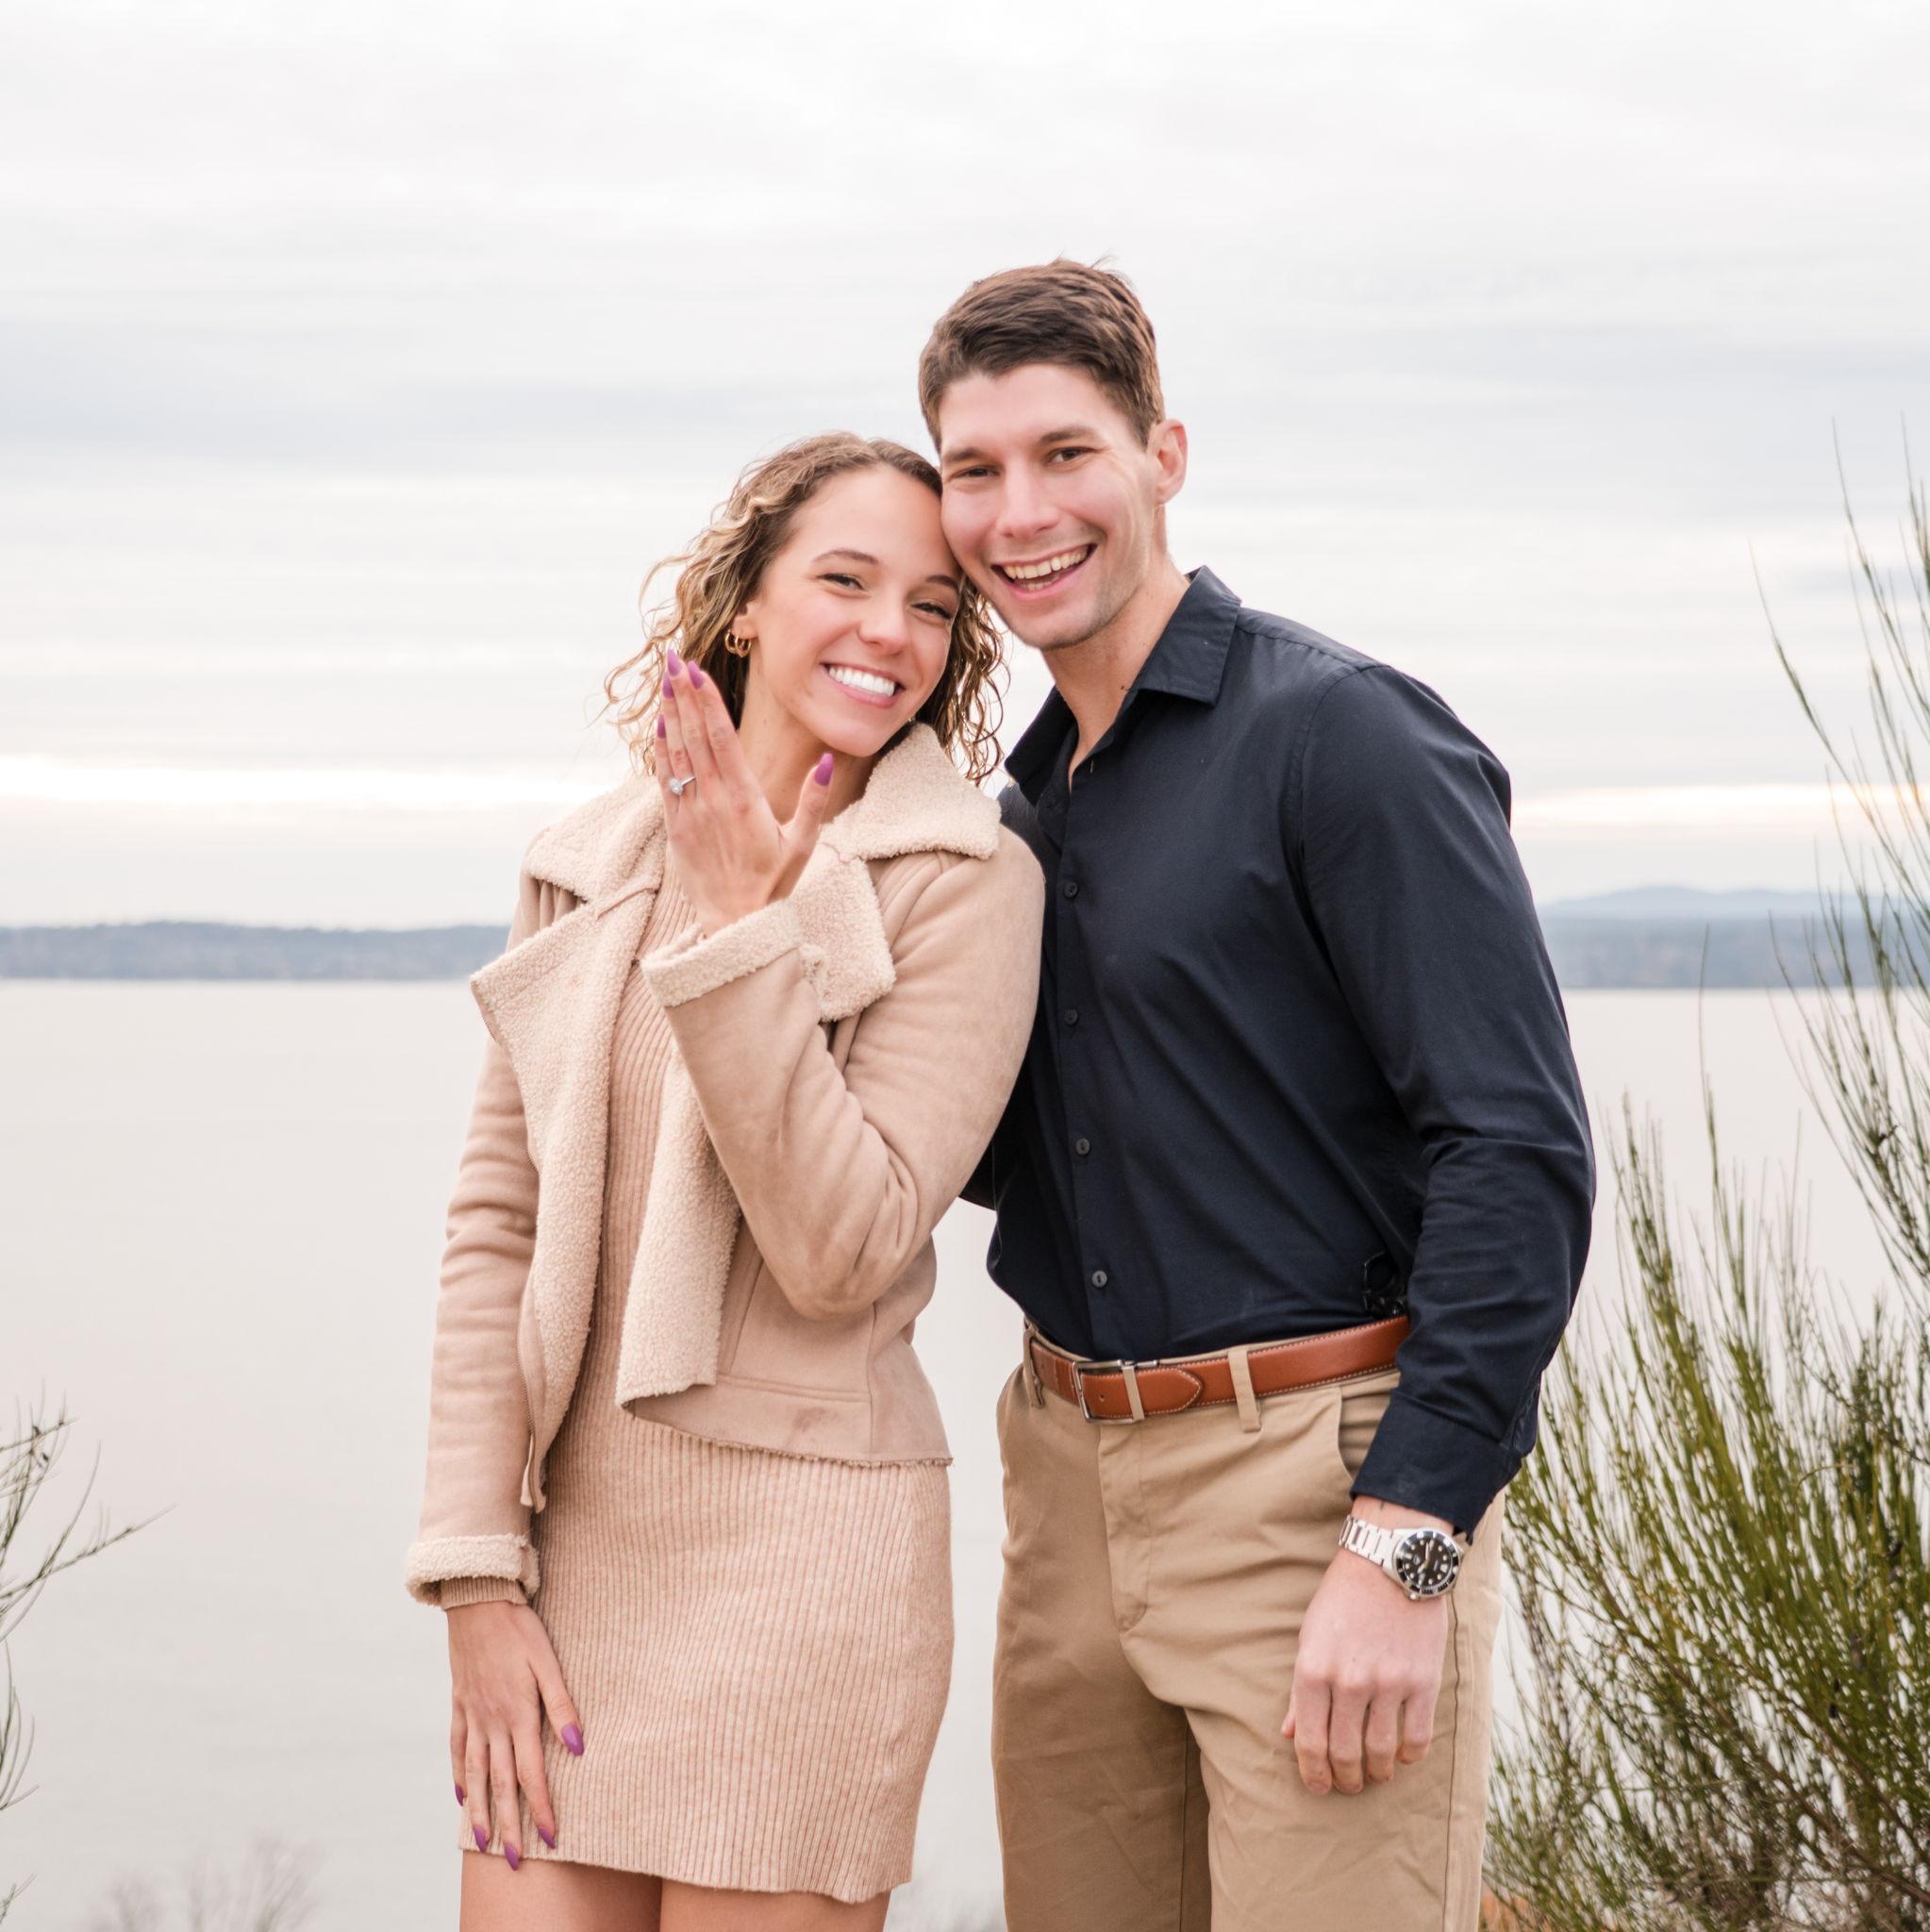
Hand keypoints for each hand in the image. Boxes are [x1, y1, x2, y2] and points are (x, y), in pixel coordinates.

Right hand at [447, 1599, 583, 1863]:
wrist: (477, 1601)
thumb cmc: (520, 1628)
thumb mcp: (548, 1661)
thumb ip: (562, 1705)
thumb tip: (578, 1747)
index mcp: (518, 1713)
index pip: (532, 1774)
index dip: (542, 1808)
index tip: (551, 1839)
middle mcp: (492, 1722)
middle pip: (502, 1784)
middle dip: (509, 1825)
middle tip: (514, 1861)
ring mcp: (472, 1715)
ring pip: (476, 1774)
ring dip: (480, 1811)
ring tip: (482, 1842)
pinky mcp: (459, 1704)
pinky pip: (458, 1749)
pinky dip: (460, 1775)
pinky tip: (463, 1795)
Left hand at [655, 649, 834, 935]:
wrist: (735, 924)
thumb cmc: (774, 883)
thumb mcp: (803, 843)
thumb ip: (814, 800)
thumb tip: (827, 760)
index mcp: (745, 799)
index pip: (721, 738)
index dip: (706, 702)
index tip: (695, 671)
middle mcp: (713, 800)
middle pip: (694, 736)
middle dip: (683, 694)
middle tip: (673, 658)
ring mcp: (691, 812)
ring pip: (675, 753)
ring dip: (669, 713)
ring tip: (664, 680)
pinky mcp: (676, 826)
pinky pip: (665, 779)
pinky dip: (661, 750)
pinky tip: (660, 725)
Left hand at [1282, 1509, 1451, 1795]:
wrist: (1390, 1563)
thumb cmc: (1343, 1599)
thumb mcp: (1310, 1638)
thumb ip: (1301, 1690)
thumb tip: (1289, 1735)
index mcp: (1313, 1669)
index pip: (1309, 1741)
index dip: (1313, 1773)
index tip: (1318, 1787)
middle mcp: (1349, 1681)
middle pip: (1345, 1754)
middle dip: (1346, 1779)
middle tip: (1349, 1785)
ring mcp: (1388, 1683)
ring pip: (1382, 1752)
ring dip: (1377, 1773)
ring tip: (1376, 1775)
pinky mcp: (1423, 1682)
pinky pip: (1418, 1738)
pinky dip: (1410, 1756)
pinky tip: (1404, 1755)